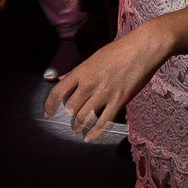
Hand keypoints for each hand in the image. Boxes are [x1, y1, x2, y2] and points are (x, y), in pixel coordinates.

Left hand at [43, 26, 166, 142]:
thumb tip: (62, 78)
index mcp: (81, 71)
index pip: (58, 91)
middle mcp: (89, 84)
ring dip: (78, 126)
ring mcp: (104, 94)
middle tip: (70, 121)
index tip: (47, 113)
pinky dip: (94, 132)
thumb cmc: (118, 50)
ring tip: (77, 131)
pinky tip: (89, 138)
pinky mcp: (118, 101)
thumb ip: (77, 71)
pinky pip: (103, 122)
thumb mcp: (93, 58)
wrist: (141, 49)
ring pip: (84, 116)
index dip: (49, 105)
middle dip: (68, 116)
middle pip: (71, 107)